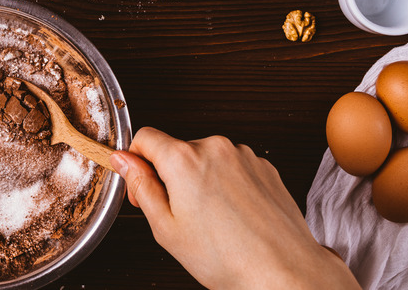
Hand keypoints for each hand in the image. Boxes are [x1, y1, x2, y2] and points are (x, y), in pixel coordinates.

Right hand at [110, 127, 360, 289]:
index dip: (136, 161)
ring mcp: (243, 154)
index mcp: (184, 159)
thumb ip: (140, 186)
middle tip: (178, 215)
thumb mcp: (165, 227)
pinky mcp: (263, 166)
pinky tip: (232, 215)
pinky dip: (226, 184)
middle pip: (176, 150)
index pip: (145, 137)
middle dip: (170, 176)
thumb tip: (123, 160)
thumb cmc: (227, 257)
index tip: (140, 183)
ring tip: (211, 220)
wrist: (284, 271)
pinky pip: (232, 166)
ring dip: (200, 180)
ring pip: (205, 159)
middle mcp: (214, 147)